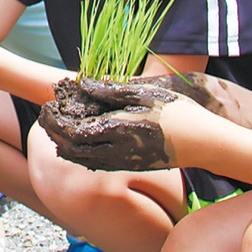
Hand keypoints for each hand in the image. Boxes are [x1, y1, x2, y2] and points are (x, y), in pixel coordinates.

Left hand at [38, 75, 216, 171]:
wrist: (205, 144)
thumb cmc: (177, 113)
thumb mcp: (145, 93)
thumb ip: (111, 90)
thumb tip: (83, 85)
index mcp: (117, 130)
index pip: (73, 131)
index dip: (55, 121)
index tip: (46, 107)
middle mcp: (116, 152)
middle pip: (72, 148)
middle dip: (54, 133)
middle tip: (47, 115)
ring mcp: (123, 163)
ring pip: (82, 159)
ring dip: (65, 144)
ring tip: (58, 127)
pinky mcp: (130, 167)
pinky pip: (95, 164)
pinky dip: (80, 153)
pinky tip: (79, 140)